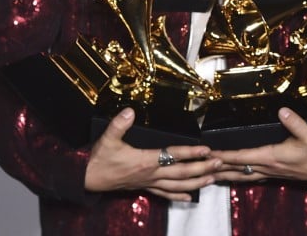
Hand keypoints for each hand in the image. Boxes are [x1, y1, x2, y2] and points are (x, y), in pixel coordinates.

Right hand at [84, 108, 219, 200]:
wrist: (87, 179)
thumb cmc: (99, 159)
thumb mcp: (107, 138)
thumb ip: (119, 124)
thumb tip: (129, 111)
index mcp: (144, 161)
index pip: (172, 155)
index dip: (190, 152)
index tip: (205, 149)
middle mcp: (150, 174)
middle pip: (181, 173)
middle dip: (201, 168)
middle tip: (219, 163)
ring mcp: (149, 182)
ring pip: (177, 185)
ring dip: (196, 182)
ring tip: (212, 178)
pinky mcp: (145, 187)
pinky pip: (165, 194)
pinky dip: (179, 195)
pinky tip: (190, 197)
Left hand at [210, 108, 306, 183]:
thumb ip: (295, 122)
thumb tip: (282, 110)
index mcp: (273, 157)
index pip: (243, 157)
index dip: (225, 156)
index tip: (210, 154)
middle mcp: (268, 167)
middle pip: (237, 169)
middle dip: (218, 167)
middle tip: (200, 165)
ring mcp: (270, 173)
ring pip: (242, 175)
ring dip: (225, 174)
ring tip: (209, 173)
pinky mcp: (274, 174)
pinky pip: (251, 177)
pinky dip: (238, 176)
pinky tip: (233, 175)